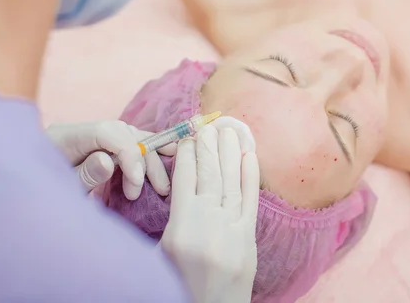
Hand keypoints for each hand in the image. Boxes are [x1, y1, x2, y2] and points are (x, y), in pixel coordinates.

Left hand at [46, 121, 175, 199]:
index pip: (107, 133)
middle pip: (123, 133)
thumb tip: (109, 160)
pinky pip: (128, 143)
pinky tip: (163, 161)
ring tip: (163, 184)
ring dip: (150, 159)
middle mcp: (81, 131)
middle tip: (157, 189)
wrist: (24, 198)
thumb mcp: (60, 190)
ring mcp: (91, 137)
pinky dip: (146, 153)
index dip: (129, 153)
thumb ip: (84, 174)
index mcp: (65, 137)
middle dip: (145, 160)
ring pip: (131, 136)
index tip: (137, 183)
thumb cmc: (40, 197)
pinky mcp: (98, 146)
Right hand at [161, 122, 259, 302]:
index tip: (187, 135)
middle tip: (208, 123)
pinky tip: (249, 155)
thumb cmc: (176, 289)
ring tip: (228, 129)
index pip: (184, 180)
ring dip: (229, 153)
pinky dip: (251, 176)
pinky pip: (250, 201)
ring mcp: (232, 230)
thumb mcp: (158, 257)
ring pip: (230, 182)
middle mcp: (208, 224)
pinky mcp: (248, 239)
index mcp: (181, 228)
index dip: (187, 154)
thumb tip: (175, 189)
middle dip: (208, 146)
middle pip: (209, 175)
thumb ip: (168, 222)